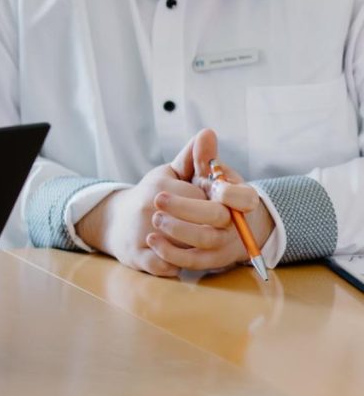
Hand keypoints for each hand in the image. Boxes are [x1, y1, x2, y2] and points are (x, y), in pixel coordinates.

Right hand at [77, 131, 215, 276]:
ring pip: (189, 250)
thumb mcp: (169, 174)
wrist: (113, 220)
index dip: (216, 206)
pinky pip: (169, 267)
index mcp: (161, 186)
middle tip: (213, 229)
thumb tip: (209, 132)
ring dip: (198, 250)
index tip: (216, 208)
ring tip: (199, 243)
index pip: (206, 200)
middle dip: (212, 230)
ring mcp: (143, 234)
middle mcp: (150, 208)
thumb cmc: (150, 195)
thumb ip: (193, 157)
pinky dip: (177, 266)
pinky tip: (179, 258)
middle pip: (203, 228)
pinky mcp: (138, 257)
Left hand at [147, 132, 275, 271]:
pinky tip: (151, 240)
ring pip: (204, 241)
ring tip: (155, 218)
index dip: (231, 193)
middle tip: (158, 199)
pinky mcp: (209, 261)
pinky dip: (170, 253)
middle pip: (217, 218)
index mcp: (241, 199)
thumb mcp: (206, 174)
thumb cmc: (208, 194)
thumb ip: (203, 156)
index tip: (211, 183)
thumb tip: (206, 133)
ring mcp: (223, 244)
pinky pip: (191, 262)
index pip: (245, 197)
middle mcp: (236, 223)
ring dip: (177, 230)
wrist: (213, 226)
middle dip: (187, 209)